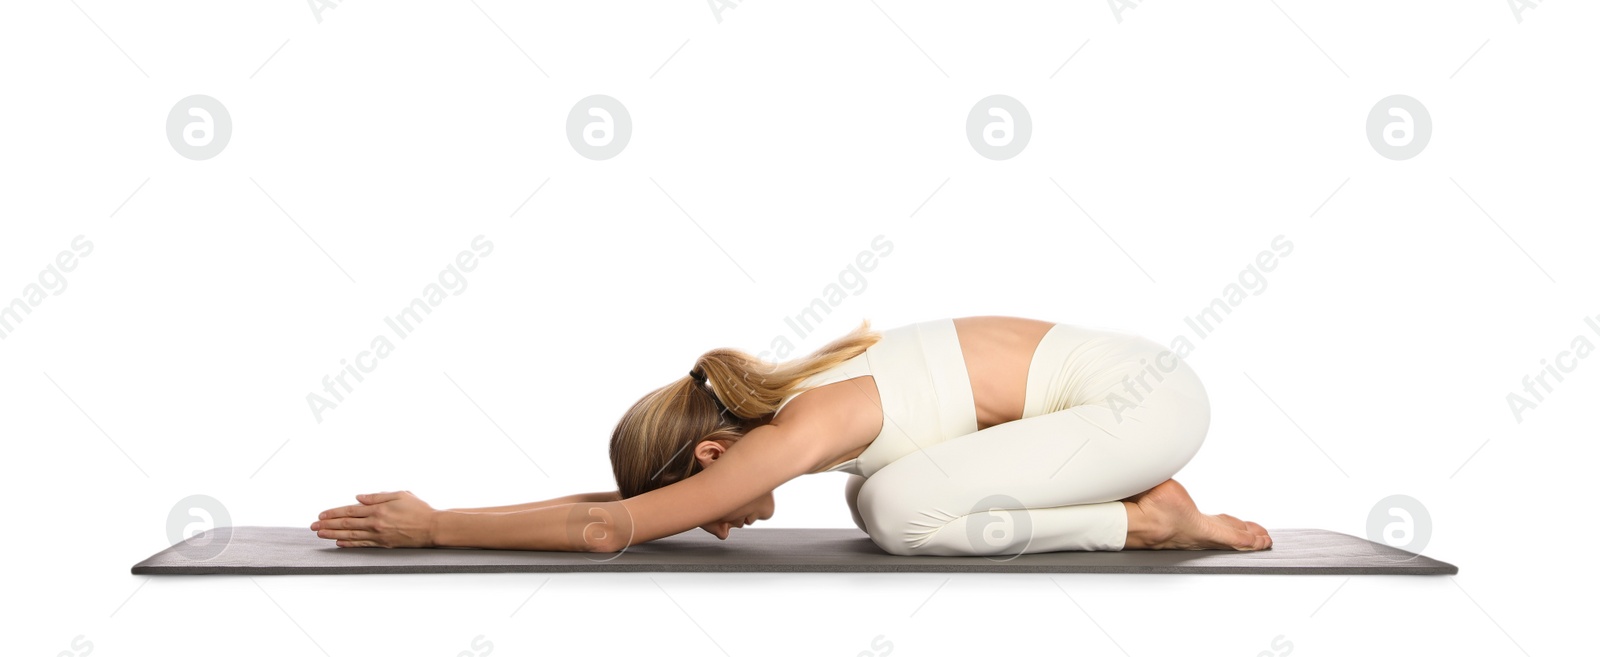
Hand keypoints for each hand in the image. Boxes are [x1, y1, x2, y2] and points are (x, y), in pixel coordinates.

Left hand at [311, 490, 437, 547]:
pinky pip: (362, 545)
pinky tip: (339, 543)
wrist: (432, 527)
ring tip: (320, 534)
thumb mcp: (399, 494)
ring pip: (351, 535)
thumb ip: (377, 496)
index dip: (334, 513)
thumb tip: (358, 498)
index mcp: (378, 509)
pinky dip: (349, 544)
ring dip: (333, 534)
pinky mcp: (384, 544)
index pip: (350, 511)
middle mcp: (375, 523)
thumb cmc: (419, 509)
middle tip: (313, 527)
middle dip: (328, 525)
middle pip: (346, 524)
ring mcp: (379, 535)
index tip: (321, 515)